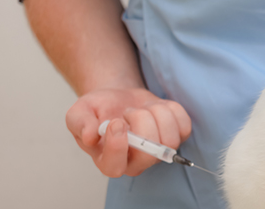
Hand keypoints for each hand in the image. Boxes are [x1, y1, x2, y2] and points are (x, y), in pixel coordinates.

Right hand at [65, 88, 191, 176]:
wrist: (120, 98)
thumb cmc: (100, 109)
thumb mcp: (79, 112)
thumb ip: (80, 123)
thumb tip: (91, 136)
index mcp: (108, 160)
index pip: (115, 167)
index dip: (117, 145)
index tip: (116, 122)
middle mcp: (136, 161)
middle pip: (150, 154)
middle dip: (142, 123)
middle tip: (129, 111)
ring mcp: (158, 151)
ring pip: (170, 139)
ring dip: (156, 113)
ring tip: (142, 108)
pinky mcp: (176, 137)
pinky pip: (184, 126)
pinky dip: (172, 109)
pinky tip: (157, 107)